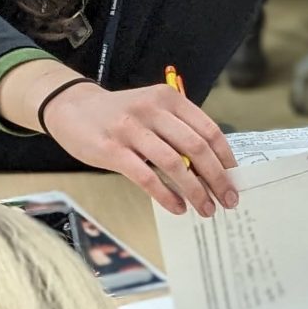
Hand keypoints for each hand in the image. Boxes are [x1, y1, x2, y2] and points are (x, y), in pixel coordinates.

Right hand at [42, 82, 238, 217]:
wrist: (72, 108)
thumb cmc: (121, 114)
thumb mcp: (153, 109)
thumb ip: (179, 130)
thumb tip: (212, 166)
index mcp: (170, 99)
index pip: (209, 129)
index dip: (225, 157)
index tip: (235, 178)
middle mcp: (154, 111)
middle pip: (197, 148)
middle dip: (217, 178)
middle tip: (228, 200)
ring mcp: (132, 130)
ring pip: (175, 165)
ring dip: (196, 191)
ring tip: (206, 209)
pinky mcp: (112, 151)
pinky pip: (147, 177)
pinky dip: (167, 196)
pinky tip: (178, 208)